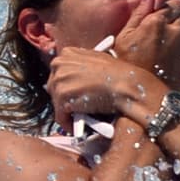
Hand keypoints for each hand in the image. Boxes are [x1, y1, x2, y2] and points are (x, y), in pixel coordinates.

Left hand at [46, 47, 160, 126]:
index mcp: (67, 54)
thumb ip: (81, 65)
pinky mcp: (61, 98)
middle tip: (75, 107)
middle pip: (54, 87)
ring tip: (79, 117)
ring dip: (67, 111)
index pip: (58, 72)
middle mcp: (58, 64)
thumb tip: (76, 78)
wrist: (125, 84)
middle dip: (63, 98)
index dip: (66, 85)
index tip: (72, 94)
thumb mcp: (96, 59)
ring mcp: (59, 81)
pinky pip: (60, 116)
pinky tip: (76, 126)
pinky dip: (67, 124)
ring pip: (57, 102)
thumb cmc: (117, 74)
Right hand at [113, 0, 179, 88]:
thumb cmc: (127, 64)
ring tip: (169, 38)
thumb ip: (138, 13)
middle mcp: (174, 31)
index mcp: (156, 22)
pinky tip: (171, 52)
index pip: (173, 4)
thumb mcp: (124, 36)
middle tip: (170, 22)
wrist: (143, 93)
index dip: (171, 6)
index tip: (167, 10)